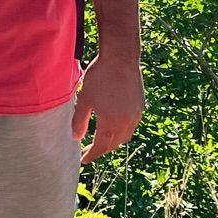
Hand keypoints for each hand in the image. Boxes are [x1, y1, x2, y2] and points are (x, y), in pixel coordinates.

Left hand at [71, 47, 143, 164]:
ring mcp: (136, 115)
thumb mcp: (84, 99)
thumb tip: (76, 138)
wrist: (120, 58)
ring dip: (113, 141)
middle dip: (102, 149)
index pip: (101, 147)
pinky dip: (122, 130)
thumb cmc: (99, 77)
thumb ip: (79, 121)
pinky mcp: (140, 107)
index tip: (84, 160)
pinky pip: (131, 126)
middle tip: (90, 150)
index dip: (92, 155)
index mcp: (111, 123)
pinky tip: (114, 124)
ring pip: (125, 136)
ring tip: (102, 139)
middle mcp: (126, 123)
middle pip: (114, 144)